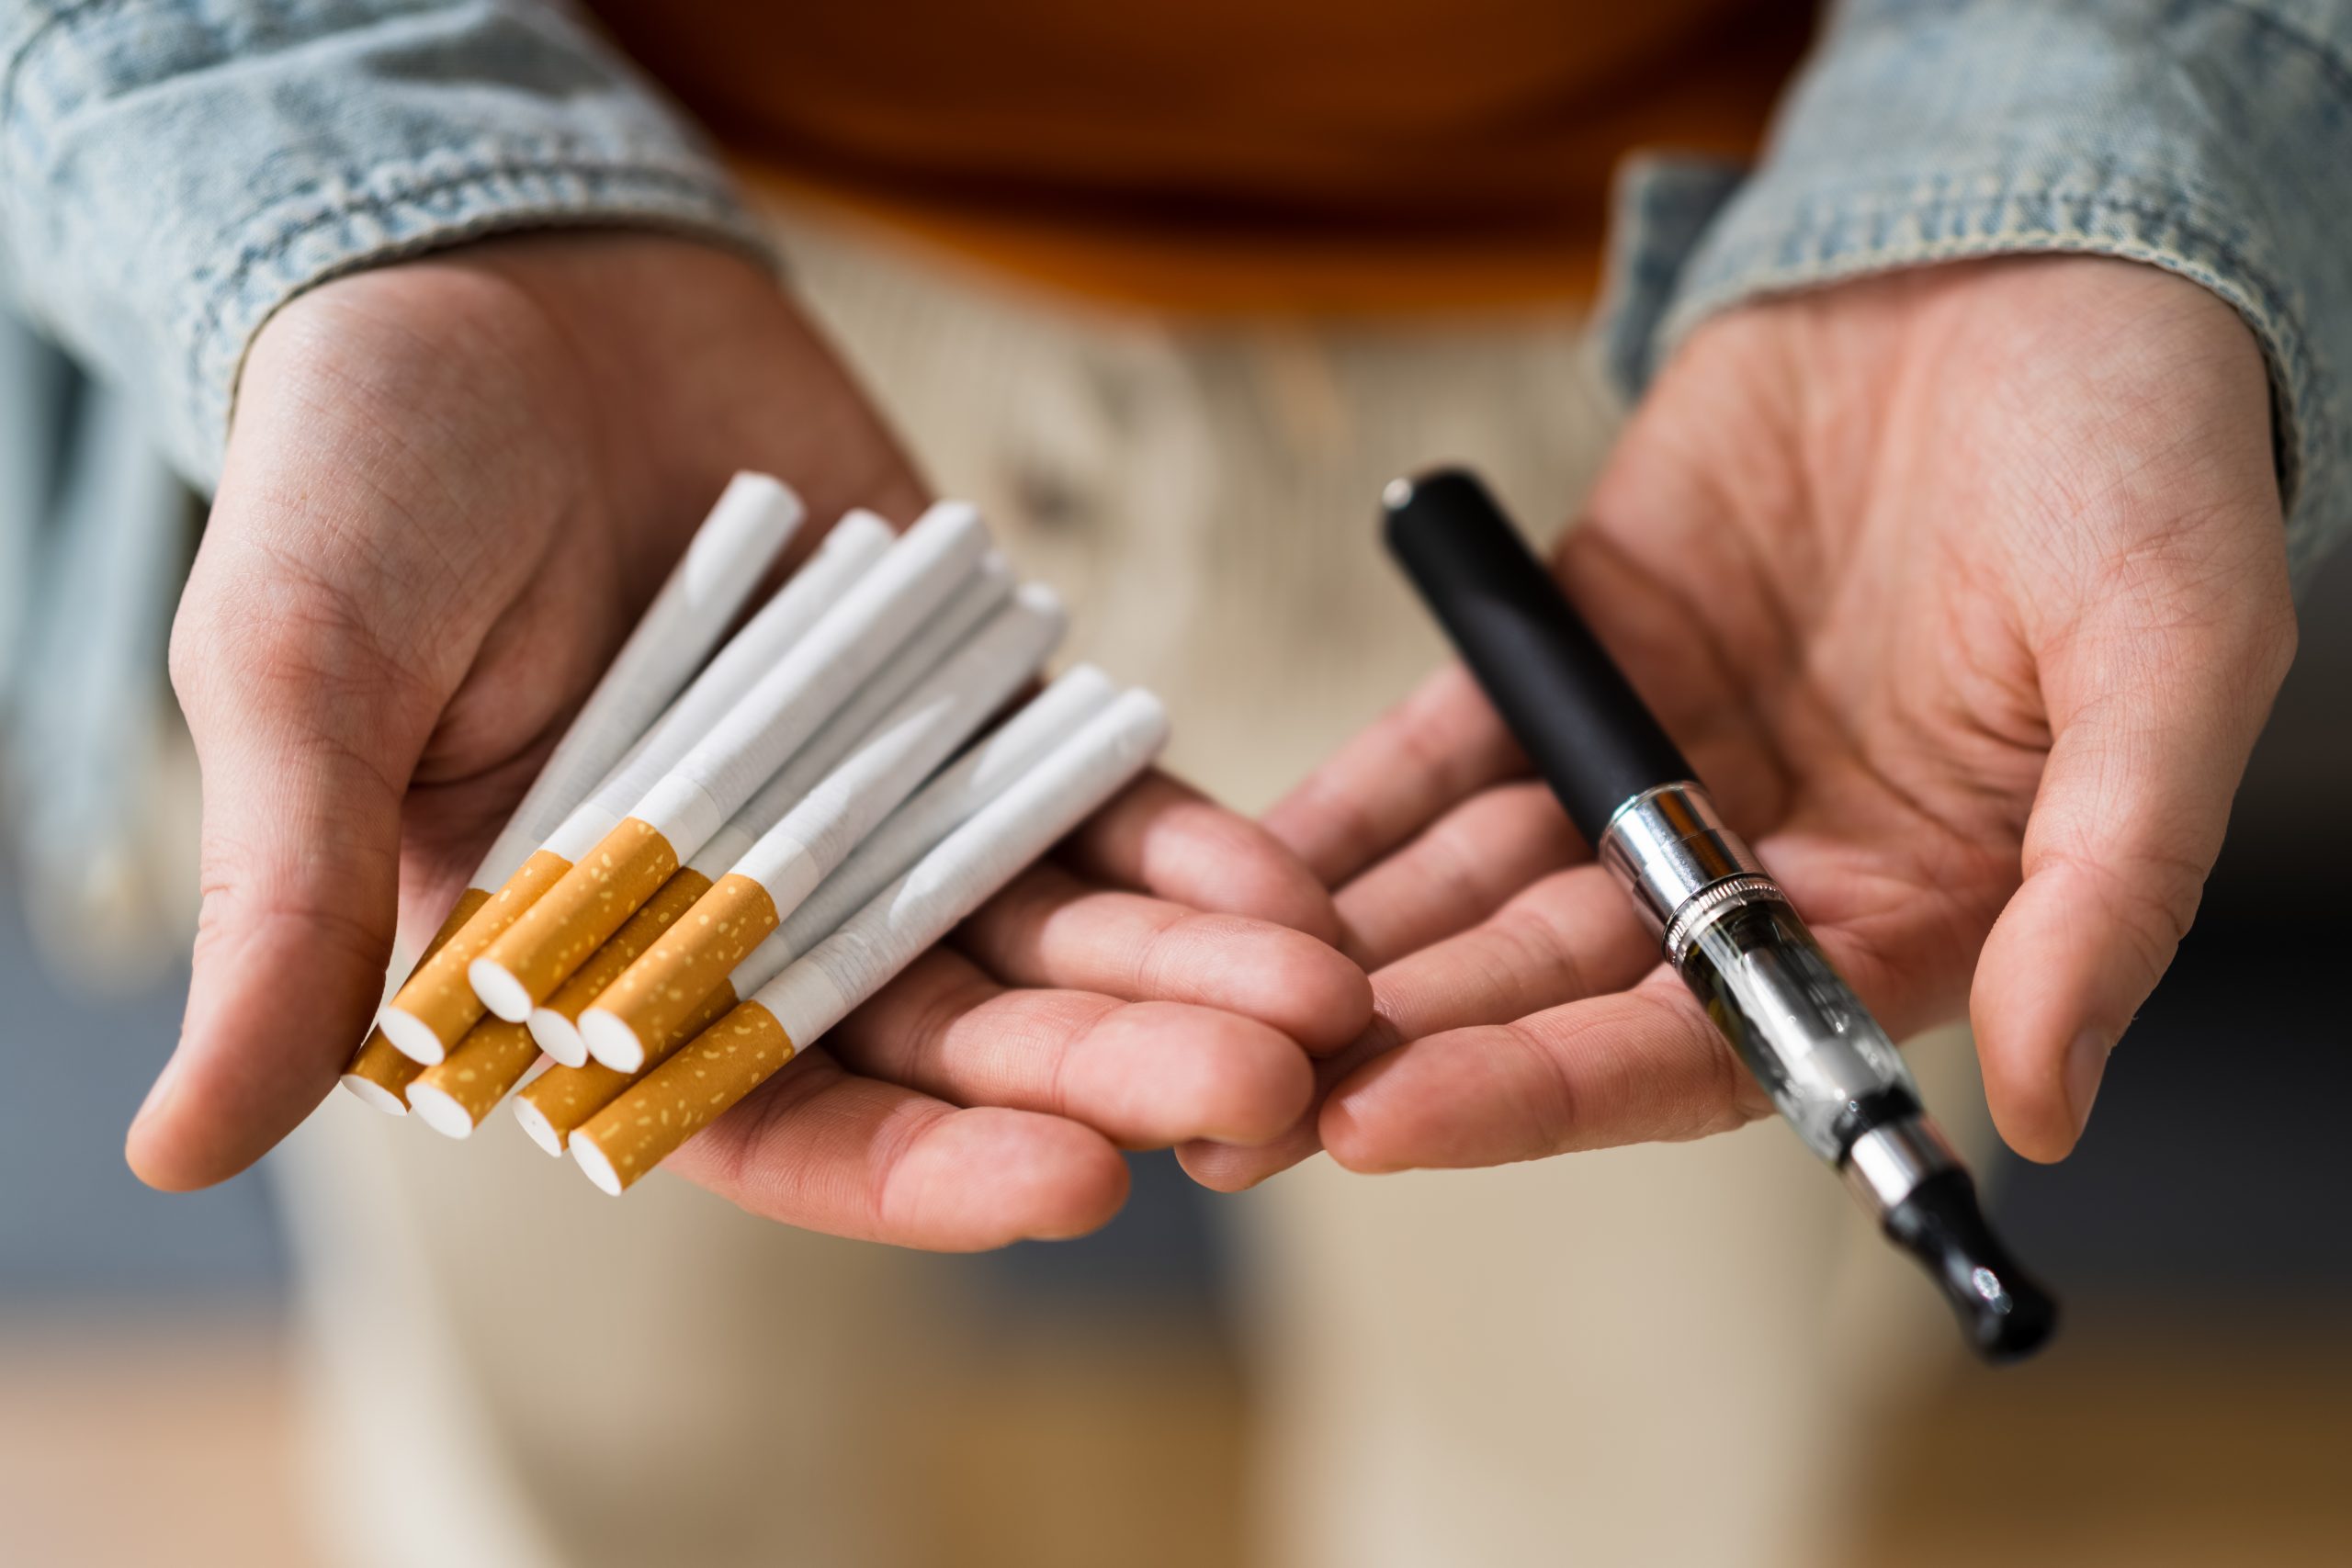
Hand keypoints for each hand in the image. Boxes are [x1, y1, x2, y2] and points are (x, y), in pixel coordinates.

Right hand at [132, 231, 1367, 1245]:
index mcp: (593, 968)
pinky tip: (1290, 885)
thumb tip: (179, 1143)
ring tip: (1324, 1001)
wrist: (507, 287)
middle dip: (1110, 1073)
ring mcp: (877, 817)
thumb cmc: (363, 478)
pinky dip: (1184, 845)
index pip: (764, 1121)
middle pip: (954, 1040)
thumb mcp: (296, 677)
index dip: (919, 1166)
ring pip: (1049, 938)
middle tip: (1261, 1095)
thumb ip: (284, 903)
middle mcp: (751, 921)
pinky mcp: (964, 714)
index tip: (1069, 1181)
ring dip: (1187, 978)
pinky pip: (1088, 805)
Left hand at [1186, 256, 2294, 1189]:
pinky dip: (1347, 808)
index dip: (1540, 1089)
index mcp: (1900, 908)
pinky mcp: (1568, 658)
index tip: (1390, 1123)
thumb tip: (2048, 1103)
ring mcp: (1648, 765)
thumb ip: (2112, 885)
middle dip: (1395, 1041)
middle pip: (1547, 988)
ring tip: (1198, 1001)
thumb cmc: (2141, 459)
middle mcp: (1755, 865)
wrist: (2033, 261)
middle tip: (1232, 1095)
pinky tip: (1234, 863)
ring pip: (1471, 883)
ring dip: (1345, 948)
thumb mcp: (2172, 662)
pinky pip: (1437, 751)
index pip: (1692, 1046)